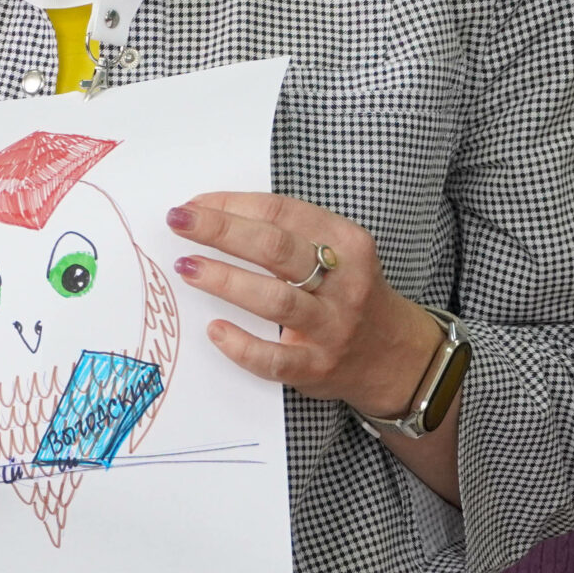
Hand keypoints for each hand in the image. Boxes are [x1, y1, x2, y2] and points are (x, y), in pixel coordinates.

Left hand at [167, 193, 442, 418]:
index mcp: (347, 242)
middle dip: (221, 230)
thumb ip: (289, 234)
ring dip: (225, 280)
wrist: (394, 356)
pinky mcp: (318, 367)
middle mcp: (344, 282)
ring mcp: (332, 327)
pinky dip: (241, 345)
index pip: (282, 212)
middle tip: (179, 221)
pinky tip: (214, 329)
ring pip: (275, 300)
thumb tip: (214, 215)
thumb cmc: (348, 292)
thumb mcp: (338, 251)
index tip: (194, 205)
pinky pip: (274, 359)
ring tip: (186, 267)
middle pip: (275, 248)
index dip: (232, 205)